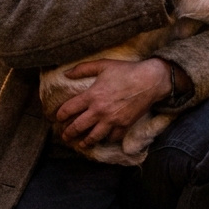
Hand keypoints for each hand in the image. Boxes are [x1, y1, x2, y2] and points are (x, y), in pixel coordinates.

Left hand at [54, 58, 171, 149]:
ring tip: (80, 144)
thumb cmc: (126, 71)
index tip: (58, 118)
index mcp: (92, 95)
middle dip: (69, 133)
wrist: (150, 80)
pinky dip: (106, 139)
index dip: (61, 115)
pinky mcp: (124, 125)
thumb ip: (82, 69)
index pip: (69, 109)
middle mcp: (99, 110)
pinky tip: (103, 139)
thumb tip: (66, 73)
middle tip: (65, 136)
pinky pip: (112, 137)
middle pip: (78, 126)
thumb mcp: (103, 65)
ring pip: (93, 136)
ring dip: (85, 142)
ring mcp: (112, 120)